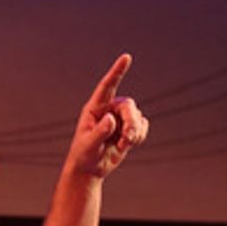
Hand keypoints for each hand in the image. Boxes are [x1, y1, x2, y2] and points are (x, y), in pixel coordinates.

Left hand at [66, 54, 147, 178]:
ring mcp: (120, 118)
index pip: (107, 86)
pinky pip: (143, 126)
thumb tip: (111, 119)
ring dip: (135, 132)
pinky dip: (139, 136)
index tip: (126, 57)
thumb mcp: (88, 145)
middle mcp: (109, 110)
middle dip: (131, 123)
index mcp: (95, 108)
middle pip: (128, 106)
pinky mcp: (129, 128)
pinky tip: (128, 144)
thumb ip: (99, 132)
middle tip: (128, 140)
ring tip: (124, 145)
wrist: (90, 168)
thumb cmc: (83, 155)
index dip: (117, 72)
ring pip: (137, 117)